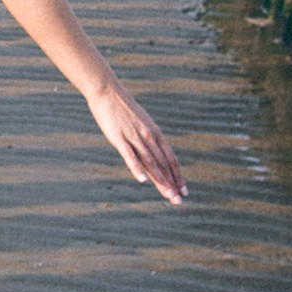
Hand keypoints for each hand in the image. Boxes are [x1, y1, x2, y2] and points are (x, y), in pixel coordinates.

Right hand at [86, 84, 185, 203]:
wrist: (107, 91)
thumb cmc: (122, 108)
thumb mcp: (139, 122)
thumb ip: (145, 138)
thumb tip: (150, 151)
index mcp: (155, 133)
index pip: (171, 159)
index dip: (178, 176)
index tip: (184, 191)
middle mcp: (149, 136)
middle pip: (163, 164)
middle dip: (172, 184)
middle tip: (178, 201)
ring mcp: (134, 137)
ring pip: (151, 162)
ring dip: (160, 180)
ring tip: (167, 195)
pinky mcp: (119, 138)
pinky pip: (129, 155)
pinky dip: (137, 168)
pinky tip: (142, 180)